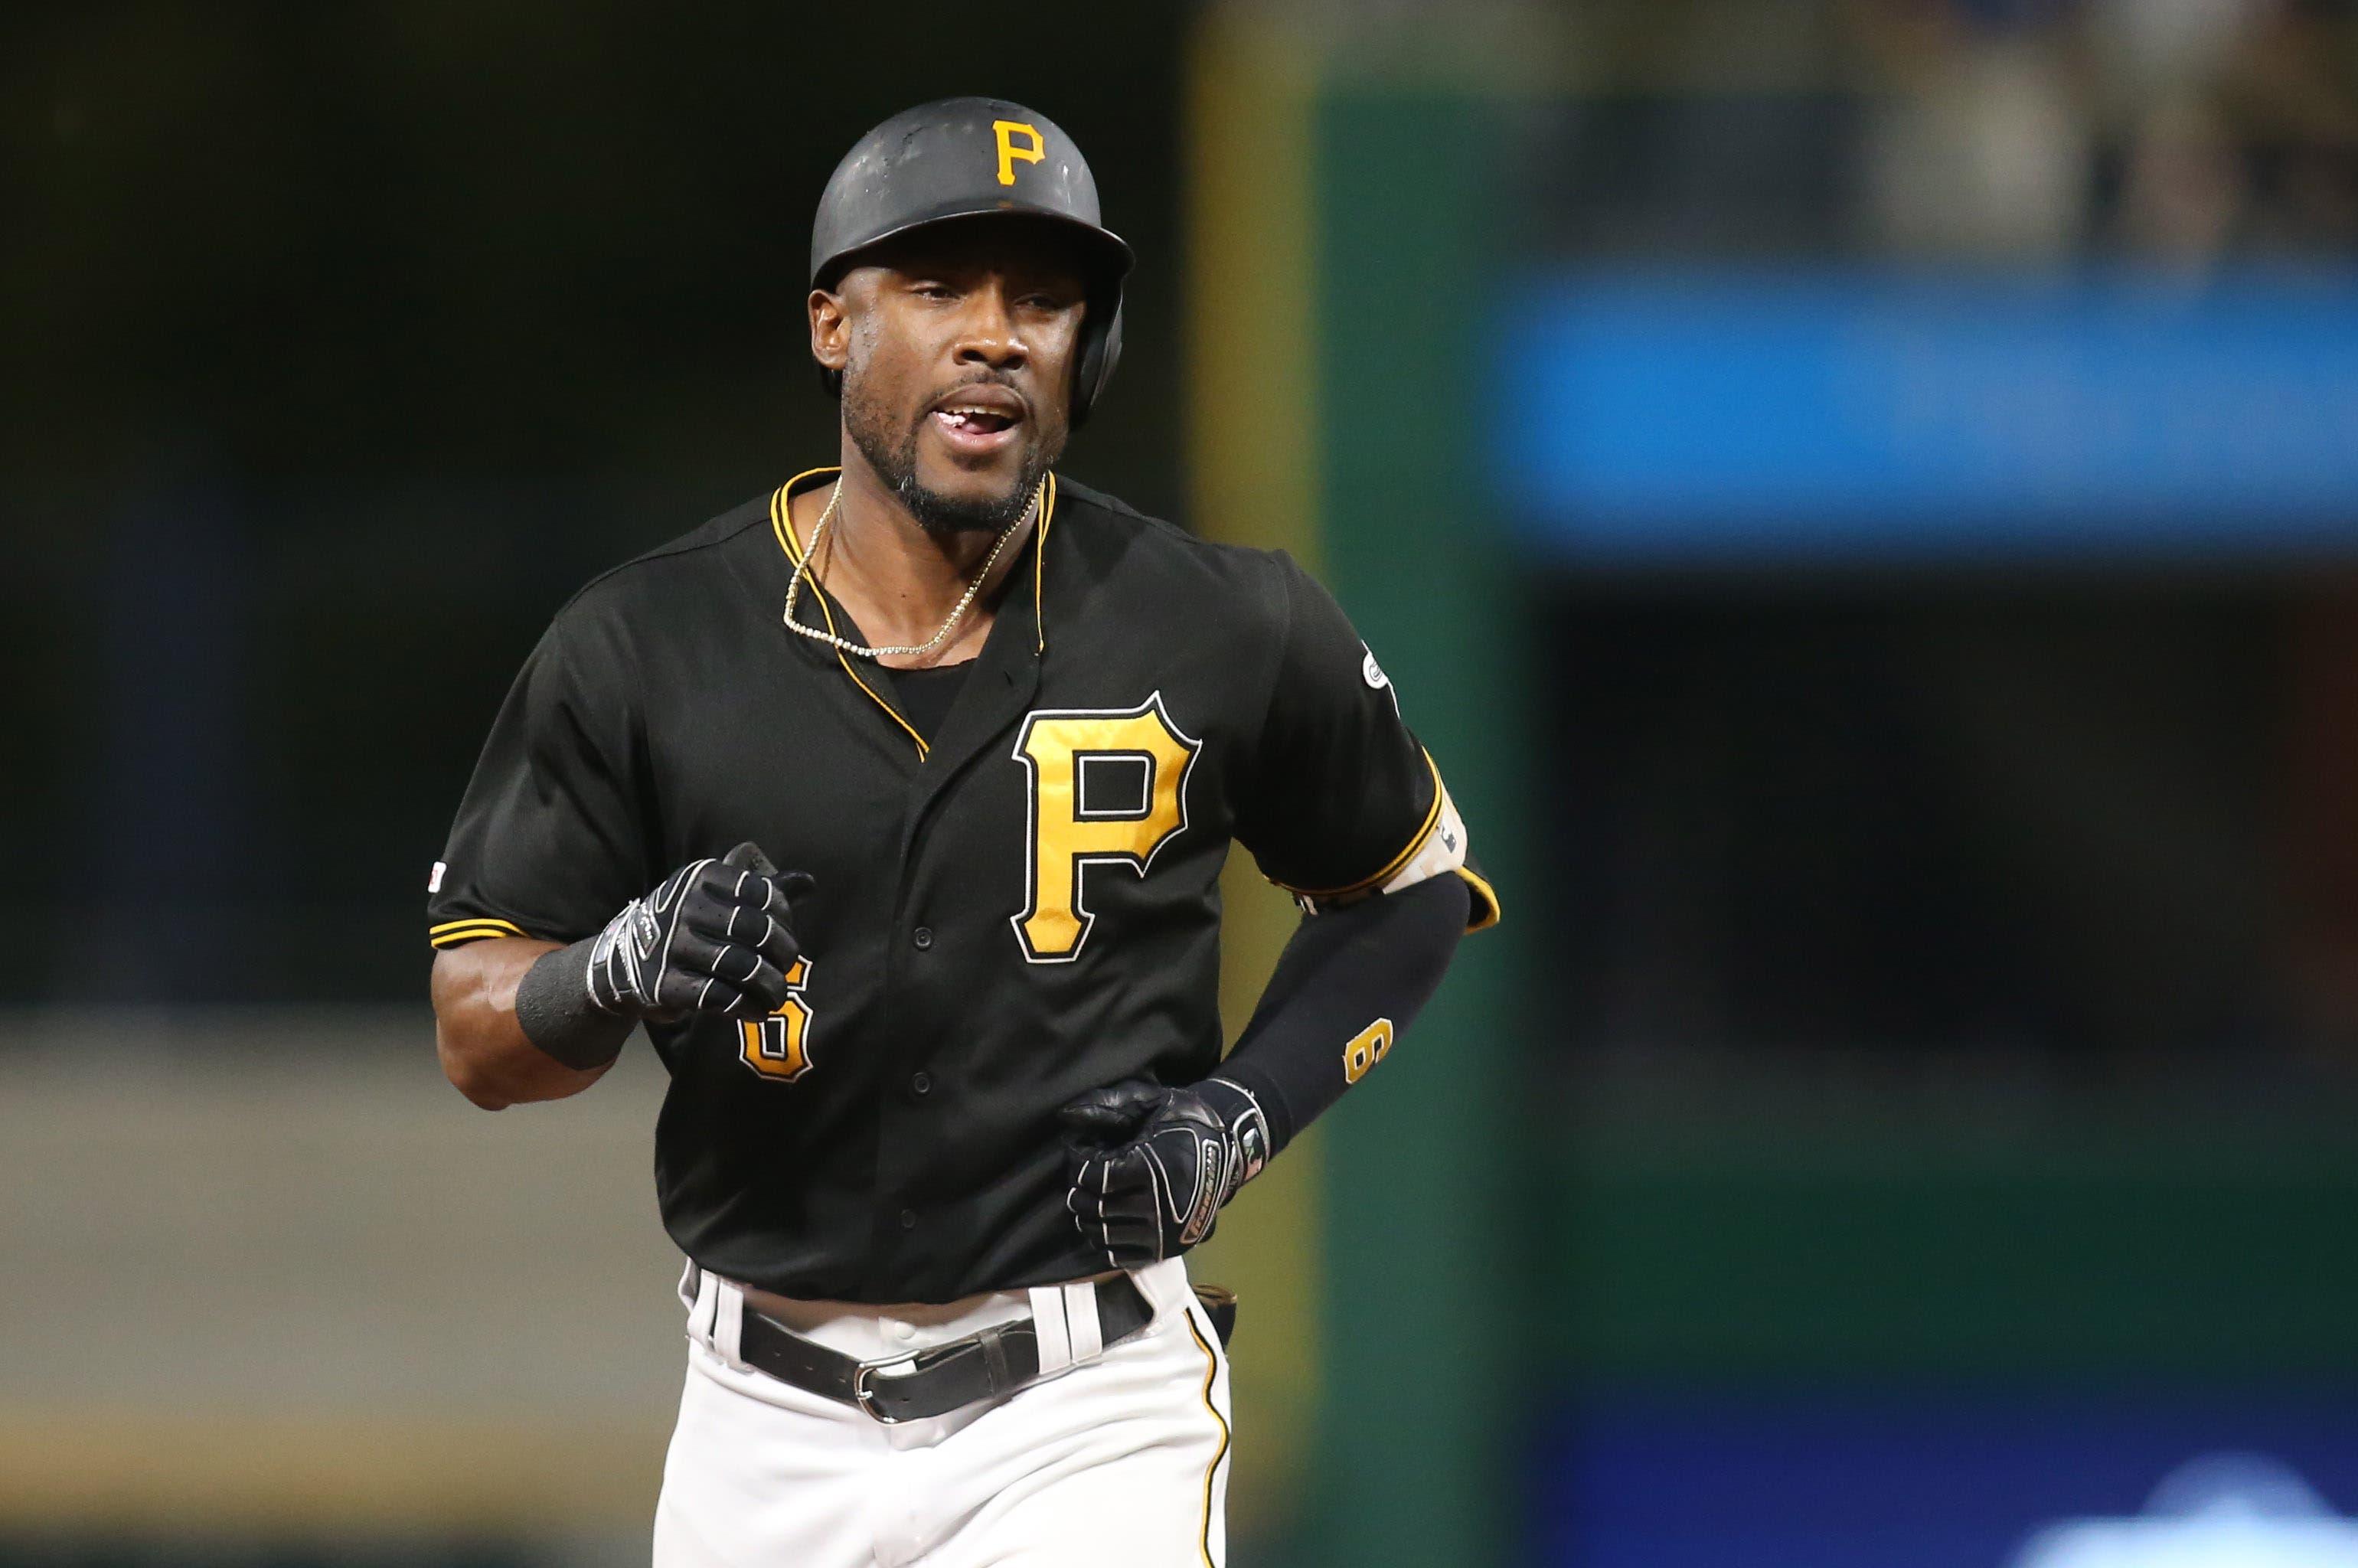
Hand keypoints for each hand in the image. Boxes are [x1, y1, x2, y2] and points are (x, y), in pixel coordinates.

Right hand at [587, 842, 814, 1021]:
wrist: (623, 961)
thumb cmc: (686, 925)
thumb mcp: (715, 897)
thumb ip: (762, 890)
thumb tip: (809, 882)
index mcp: (701, 876)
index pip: (763, 894)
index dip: (785, 919)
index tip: (785, 935)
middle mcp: (684, 906)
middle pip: (756, 931)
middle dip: (784, 954)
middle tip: (788, 967)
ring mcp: (672, 946)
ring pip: (743, 967)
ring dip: (771, 987)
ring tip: (777, 996)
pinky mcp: (666, 984)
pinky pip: (722, 997)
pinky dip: (747, 1007)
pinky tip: (755, 1011)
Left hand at [1059, 1077, 1270, 1267]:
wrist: (1232, 1150)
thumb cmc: (1187, 1122)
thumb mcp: (1152, 1101)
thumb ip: (1109, 1105)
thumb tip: (1066, 1114)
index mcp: (1155, 1169)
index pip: (1096, 1178)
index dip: (1079, 1165)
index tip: (1080, 1153)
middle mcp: (1160, 1207)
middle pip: (1097, 1208)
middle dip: (1079, 1192)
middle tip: (1079, 1180)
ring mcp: (1165, 1233)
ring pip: (1105, 1234)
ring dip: (1088, 1218)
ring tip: (1088, 1201)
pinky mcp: (1169, 1249)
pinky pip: (1122, 1256)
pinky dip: (1106, 1242)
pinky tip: (1105, 1222)